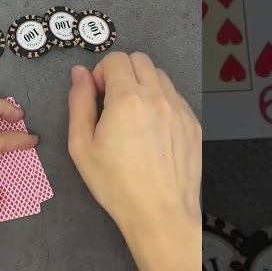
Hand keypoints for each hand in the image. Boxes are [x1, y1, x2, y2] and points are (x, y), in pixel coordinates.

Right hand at [68, 52, 200, 269]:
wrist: (160, 213)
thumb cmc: (117, 185)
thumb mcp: (82, 146)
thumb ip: (79, 102)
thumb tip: (80, 74)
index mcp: (127, 99)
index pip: (116, 59)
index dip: (101, 72)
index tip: (97, 94)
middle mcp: (157, 97)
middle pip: (140, 60)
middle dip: (122, 72)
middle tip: (112, 100)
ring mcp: (179, 109)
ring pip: (160, 76)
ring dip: (143, 84)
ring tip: (133, 116)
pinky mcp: (193, 123)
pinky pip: (175, 97)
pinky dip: (161, 102)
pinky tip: (152, 130)